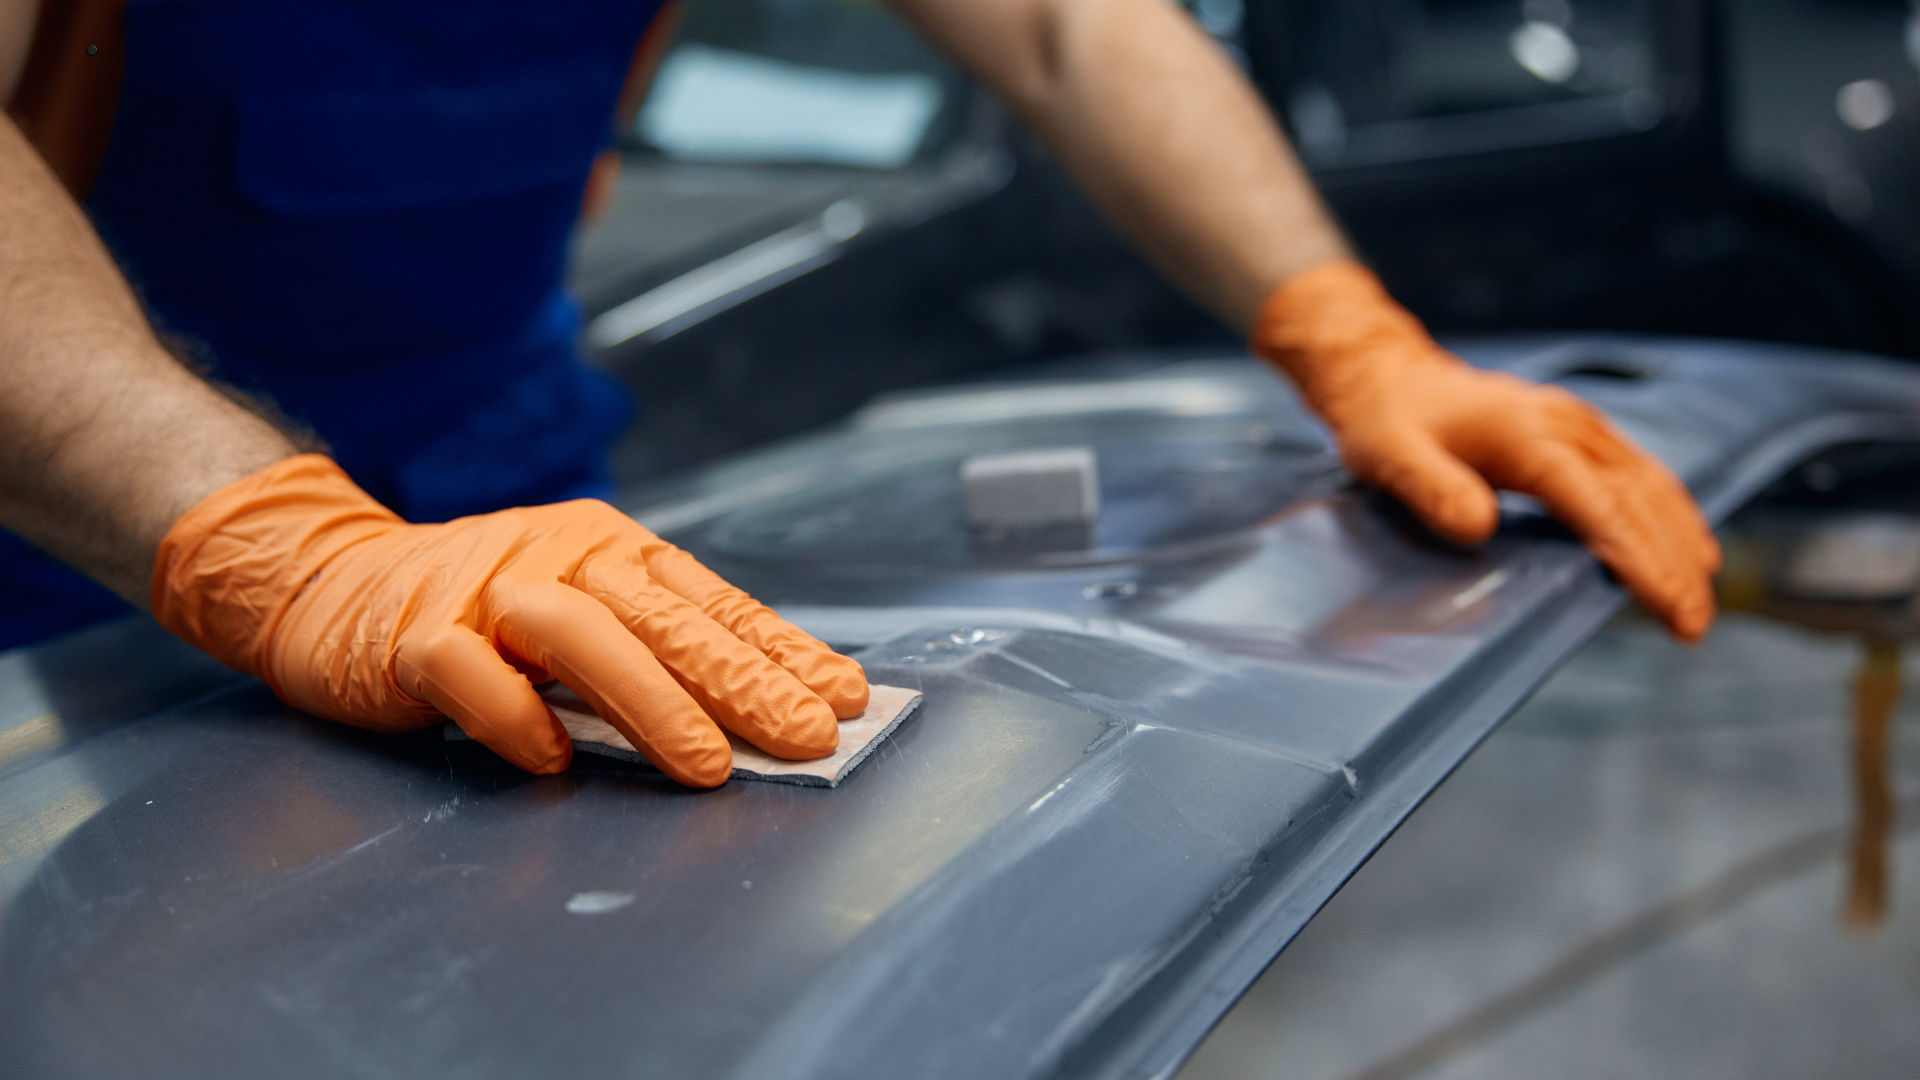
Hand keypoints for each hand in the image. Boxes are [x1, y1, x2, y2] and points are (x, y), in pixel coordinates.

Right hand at [152, 455, 868, 784]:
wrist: (334, 585)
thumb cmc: (484, 611)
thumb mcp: (585, 615)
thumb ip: (657, 658)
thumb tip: (762, 716)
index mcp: (610, 549)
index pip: (712, 600)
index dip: (780, 649)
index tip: (845, 697)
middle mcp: (558, 558)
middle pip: (662, 617)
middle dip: (742, 681)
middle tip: (804, 736)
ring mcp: (484, 593)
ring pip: (580, 636)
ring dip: (650, 702)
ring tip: (707, 764)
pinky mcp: (414, 638)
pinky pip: (469, 676)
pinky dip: (513, 717)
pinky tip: (553, 760)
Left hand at [1253, 261, 1720, 640]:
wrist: (1390, 377)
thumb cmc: (1388, 422)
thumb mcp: (1390, 456)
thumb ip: (1432, 489)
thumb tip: (1480, 526)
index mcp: (1529, 435)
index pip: (1599, 503)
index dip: (1637, 555)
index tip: (1666, 603)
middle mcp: (1568, 426)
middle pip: (1639, 499)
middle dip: (1672, 564)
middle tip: (1692, 627)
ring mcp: (1580, 427)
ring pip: (1652, 486)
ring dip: (1682, 543)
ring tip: (1697, 604)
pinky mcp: (1581, 435)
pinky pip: (1641, 477)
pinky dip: (1670, 517)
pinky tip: (1686, 551)